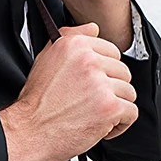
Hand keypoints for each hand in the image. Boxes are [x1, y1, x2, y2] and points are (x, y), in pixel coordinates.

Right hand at [0, 22, 137, 160]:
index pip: (111, 52)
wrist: (29, 132)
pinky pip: (131, 113)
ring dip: (115, 107)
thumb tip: (93, 28)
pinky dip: (119, 124)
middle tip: (91, 101)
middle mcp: (89, 61)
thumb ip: (71, 38)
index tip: (92, 83)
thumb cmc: (36, 102)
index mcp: (75, 46)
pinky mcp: (110, 107)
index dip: (103, 72)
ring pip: (129, 92)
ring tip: (94, 114)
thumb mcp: (46, 59)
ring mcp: (101, 84)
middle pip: (123, 72)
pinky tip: (102, 126)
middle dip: (111, 90)